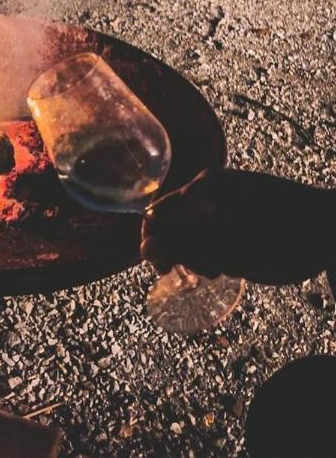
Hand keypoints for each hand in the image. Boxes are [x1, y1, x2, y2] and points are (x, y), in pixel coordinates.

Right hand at [140, 168, 334, 284]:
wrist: (332, 226)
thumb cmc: (281, 239)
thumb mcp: (228, 251)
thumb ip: (183, 248)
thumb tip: (145, 248)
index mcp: (201, 192)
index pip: (156, 216)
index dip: (154, 245)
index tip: (167, 272)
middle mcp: (209, 188)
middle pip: (173, 222)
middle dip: (181, 251)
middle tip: (209, 273)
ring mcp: (225, 194)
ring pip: (193, 226)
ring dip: (200, 251)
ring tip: (224, 269)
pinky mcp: (241, 203)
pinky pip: (212, 223)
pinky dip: (215, 245)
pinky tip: (233, 259)